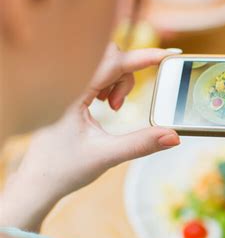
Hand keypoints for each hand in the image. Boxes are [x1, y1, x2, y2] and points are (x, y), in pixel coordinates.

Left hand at [1, 44, 180, 231]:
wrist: (37, 182)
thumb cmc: (64, 169)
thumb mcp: (106, 157)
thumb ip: (141, 144)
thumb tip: (174, 136)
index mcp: (71, 94)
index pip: (113, 64)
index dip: (143, 57)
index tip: (167, 55)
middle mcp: (67, 84)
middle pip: (110, 57)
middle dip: (125, 76)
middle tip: (118, 106)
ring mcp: (67, 86)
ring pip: (105, 64)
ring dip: (118, 82)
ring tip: (112, 108)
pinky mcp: (69, 91)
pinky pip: (96, 72)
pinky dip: (109, 84)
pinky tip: (103, 104)